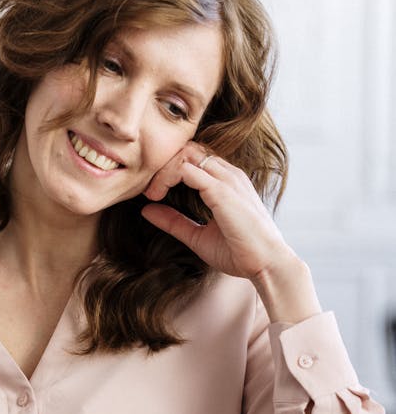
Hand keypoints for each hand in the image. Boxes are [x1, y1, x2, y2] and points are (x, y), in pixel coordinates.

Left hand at [141, 141, 293, 281]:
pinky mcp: (222, 191)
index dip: (169, 168)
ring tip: (152, 193)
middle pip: (188, 149)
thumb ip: (174, 221)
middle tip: (149, 190)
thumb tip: (147, 209)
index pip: (193, 157)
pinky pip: (186, 170)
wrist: (266, 264)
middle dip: (164, 164)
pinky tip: (157, 196)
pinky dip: (167, 178)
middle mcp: (228, 174)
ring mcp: (227, 179)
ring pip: (185, 154)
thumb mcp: (197, 235)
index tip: (153, 193)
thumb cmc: (239, 252)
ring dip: (163, 170)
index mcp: (226, 181)